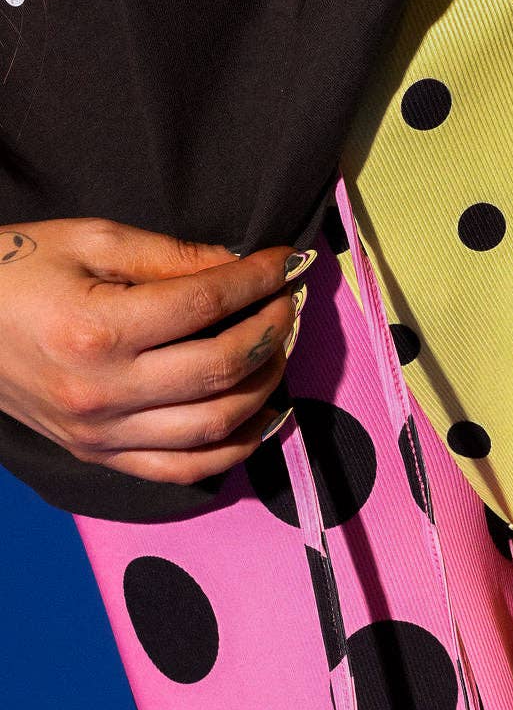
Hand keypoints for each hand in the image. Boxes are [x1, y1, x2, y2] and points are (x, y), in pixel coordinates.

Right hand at [0, 218, 303, 484]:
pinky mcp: (99, 456)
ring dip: (265, 386)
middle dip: (272, 331)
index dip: (258, 281)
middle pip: (221, 368)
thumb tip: (242, 266)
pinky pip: (183, 469)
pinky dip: (235, 448)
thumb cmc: (14, 271)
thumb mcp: (89, 240)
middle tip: (288, 303)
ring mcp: (101, 434)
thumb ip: (171, 255)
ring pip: (215, 425)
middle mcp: (103, 392)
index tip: (285, 262)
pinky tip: (263, 415)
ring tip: (277, 349)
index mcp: (97, 330)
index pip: (206, 305)